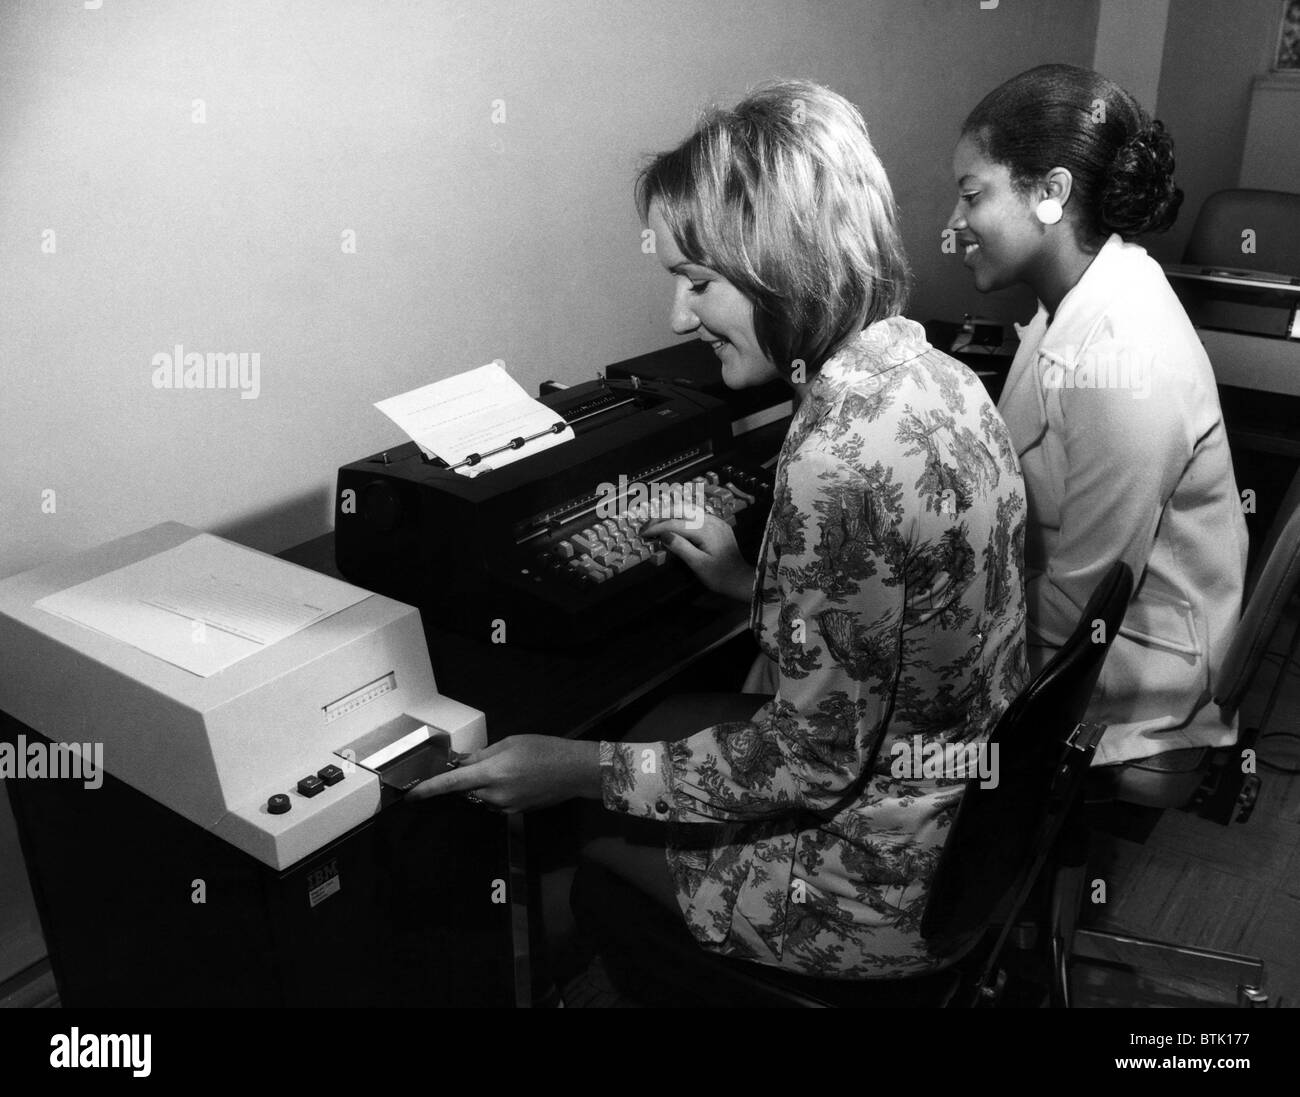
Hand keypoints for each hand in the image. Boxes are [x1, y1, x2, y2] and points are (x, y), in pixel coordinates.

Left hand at [407, 736, 600, 813]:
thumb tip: (462, 763)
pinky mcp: (515, 812)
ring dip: (484, 785)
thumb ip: (482, 755)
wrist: (575, 771)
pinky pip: (495, 802)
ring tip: (510, 768)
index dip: (428, 790)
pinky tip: (517, 779)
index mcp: (491, 773)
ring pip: (481, 797)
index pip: (451, 784)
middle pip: (466, 790)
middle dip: (468, 778)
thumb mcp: (510, 743)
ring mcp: (505, 807)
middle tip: (487, 761)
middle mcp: (494, 795)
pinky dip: (497, 791)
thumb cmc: (544, 750)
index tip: (410, 796)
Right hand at [642, 504, 752, 601]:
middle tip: (646, 526)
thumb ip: (681, 547)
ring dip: (670, 513)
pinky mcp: (718, 525)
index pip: (676, 523)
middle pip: (681, 510)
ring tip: (655, 522)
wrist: (741, 579)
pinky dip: (681, 516)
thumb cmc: (720, 576)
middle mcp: (712, 521)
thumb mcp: (698, 565)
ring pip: (689, 509)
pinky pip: (696, 514)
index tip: (643, 534)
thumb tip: (664, 535)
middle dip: (661, 516)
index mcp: (706, 530)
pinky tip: (673, 522)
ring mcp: (716, 521)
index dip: (657, 527)